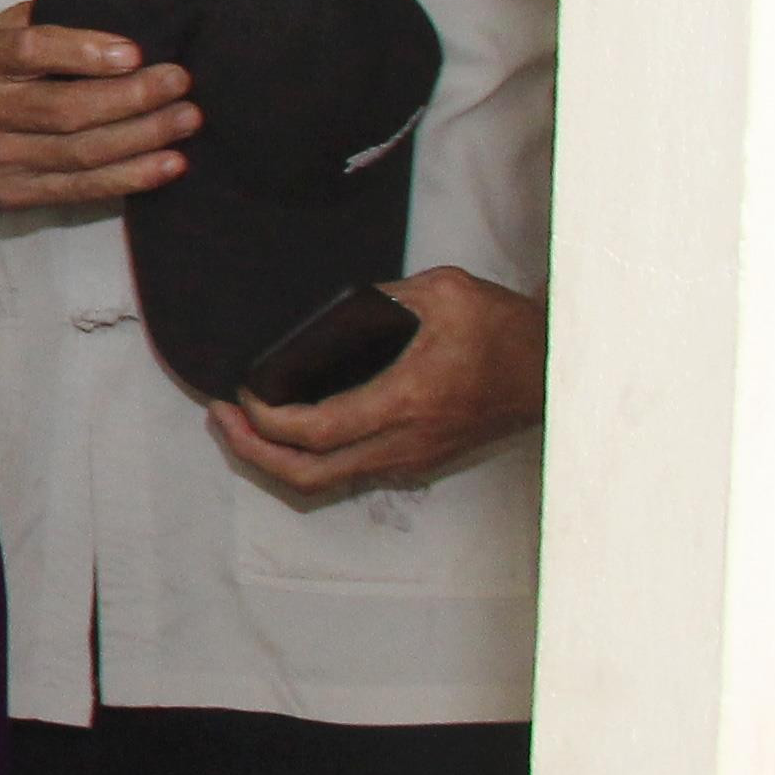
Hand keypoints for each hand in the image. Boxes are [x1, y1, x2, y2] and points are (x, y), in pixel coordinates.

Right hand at [0, 1, 197, 213]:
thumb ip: (48, 20)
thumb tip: (129, 16)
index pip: (28, 52)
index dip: (82, 52)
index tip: (135, 52)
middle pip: (62, 109)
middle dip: (131, 97)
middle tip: (180, 81)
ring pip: (78, 153)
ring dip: (142, 137)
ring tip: (187, 119)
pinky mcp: (10, 194)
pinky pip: (79, 189)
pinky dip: (129, 178)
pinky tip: (170, 164)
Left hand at [218, 266, 544, 496]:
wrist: (555, 371)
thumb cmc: (503, 330)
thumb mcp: (444, 292)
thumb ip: (383, 297)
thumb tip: (332, 310)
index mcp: (406, 401)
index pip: (314, 431)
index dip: (263, 420)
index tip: (240, 392)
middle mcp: (404, 442)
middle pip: (306, 474)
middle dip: (251, 452)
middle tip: (220, 419)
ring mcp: (410, 459)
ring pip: (325, 482)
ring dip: (275, 461)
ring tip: (241, 427)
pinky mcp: (416, 462)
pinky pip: (347, 473)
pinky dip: (307, 460)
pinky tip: (289, 433)